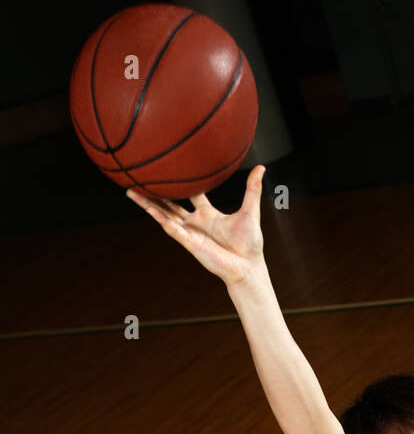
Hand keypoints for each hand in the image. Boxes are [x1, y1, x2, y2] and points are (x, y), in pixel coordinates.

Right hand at [125, 164, 265, 285]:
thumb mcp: (250, 211)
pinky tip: (151, 211)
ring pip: (164, 215)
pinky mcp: (190, 243)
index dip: (182, 181)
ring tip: (131, 191)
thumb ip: (252, 189)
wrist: (248, 267)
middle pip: (169, 203)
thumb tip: (261, 167)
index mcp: (208, 214)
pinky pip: (174, 230)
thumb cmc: (250, 244)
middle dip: (154, 192)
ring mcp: (190, 233)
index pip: (191, 194)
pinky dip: (163, 220)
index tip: (171, 167)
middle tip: (139, 178)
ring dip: (148, 204)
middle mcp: (196, 223)